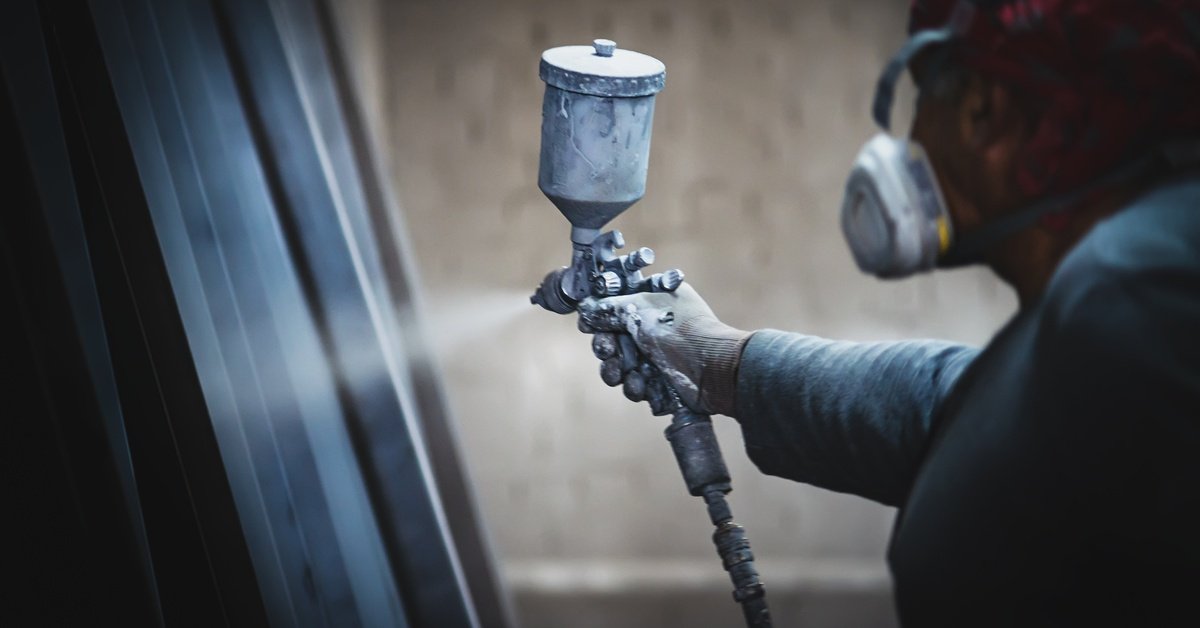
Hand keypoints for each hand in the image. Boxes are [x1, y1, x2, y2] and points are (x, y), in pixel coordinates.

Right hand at [577, 284, 750, 415]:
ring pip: (621, 365)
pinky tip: (643, 387)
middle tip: (608, 353)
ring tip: (625, 376)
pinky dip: (637, 386)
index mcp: (653, 301)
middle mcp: (654, 326)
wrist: (713, 369)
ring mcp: (658, 353)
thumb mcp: (640, 311)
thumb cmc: (679, 331)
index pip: (617, 307)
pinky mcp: (661, 378)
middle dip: (608, 350)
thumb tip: (586, 309)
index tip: (590, 327)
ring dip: (618, 372)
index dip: (600, 319)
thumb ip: (609, 309)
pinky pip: (636, 383)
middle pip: (614, 339)